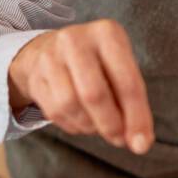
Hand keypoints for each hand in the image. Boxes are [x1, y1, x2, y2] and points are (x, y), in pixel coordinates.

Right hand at [8, 20, 153, 151]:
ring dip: (89, 126)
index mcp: (107, 33)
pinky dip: (73, 125)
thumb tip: (140, 143)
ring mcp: (50, 57)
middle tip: (119, 139)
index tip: (142, 144)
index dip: (137, 118)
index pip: (127, 82)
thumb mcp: (120, 70)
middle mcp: (75, 40)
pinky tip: (81, 120)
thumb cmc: (97, 64)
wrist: (50, 50)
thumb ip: (133, 105)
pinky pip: (55, 112)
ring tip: (99, 125)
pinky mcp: (35, 76)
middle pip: (94, 94)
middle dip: (110, 125)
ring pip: (70, 105)